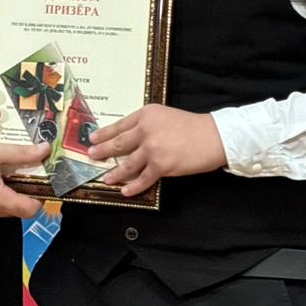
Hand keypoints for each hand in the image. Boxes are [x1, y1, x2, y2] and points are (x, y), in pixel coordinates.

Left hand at [87, 105, 226, 198]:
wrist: (214, 136)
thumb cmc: (192, 126)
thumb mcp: (165, 116)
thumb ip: (147, 125)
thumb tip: (130, 139)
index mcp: (146, 114)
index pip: (120, 125)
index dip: (104, 133)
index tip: (92, 138)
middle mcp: (146, 130)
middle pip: (118, 143)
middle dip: (102, 151)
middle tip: (91, 156)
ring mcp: (153, 149)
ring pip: (127, 164)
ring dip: (115, 173)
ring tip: (106, 178)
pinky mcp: (161, 166)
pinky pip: (142, 179)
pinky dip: (133, 187)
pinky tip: (125, 191)